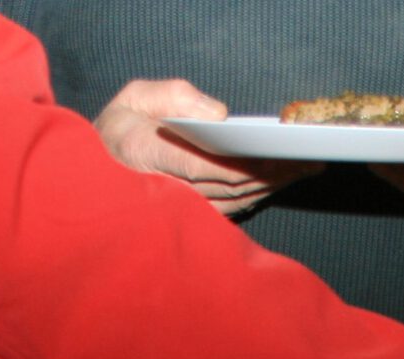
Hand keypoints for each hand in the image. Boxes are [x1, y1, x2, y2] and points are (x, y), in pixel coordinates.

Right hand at [95, 78, 317, 215]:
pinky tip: (281, 182)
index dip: (240, 164)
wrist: (96, 171)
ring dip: (271, 186)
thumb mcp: (136, 96)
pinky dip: (258, 195)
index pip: (202, 165)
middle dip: (270, 172)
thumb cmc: (120, 127)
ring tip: (304, 168)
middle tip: (307, 159)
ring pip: (233, 200)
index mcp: (149, 154)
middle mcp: (166, 189)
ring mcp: (180, 208)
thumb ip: (175, 96)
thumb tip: (220, 114)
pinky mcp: (191, 217)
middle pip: (228, 185)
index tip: (274, 155)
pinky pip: (230, 209)